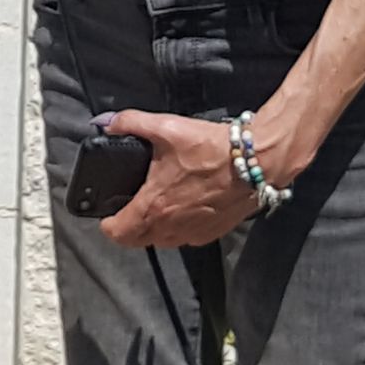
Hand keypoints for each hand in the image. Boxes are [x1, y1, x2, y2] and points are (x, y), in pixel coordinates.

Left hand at [96, 111, 259, 249]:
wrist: (257, 161)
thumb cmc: (212, 148)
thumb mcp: (167, 127)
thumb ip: (132, 123)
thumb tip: (107, 123)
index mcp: (153, 206)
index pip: (118, 233)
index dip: (107, 224)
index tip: (107, 214)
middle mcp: (171, 226)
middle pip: (137, 241)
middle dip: (129, 229)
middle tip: (128, 211)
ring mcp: (192, 233)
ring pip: (162, 241)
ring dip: (154, 230)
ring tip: (156, 207)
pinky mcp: (212, 232)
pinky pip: (186, 238)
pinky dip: (179, 228)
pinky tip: (184, 207)